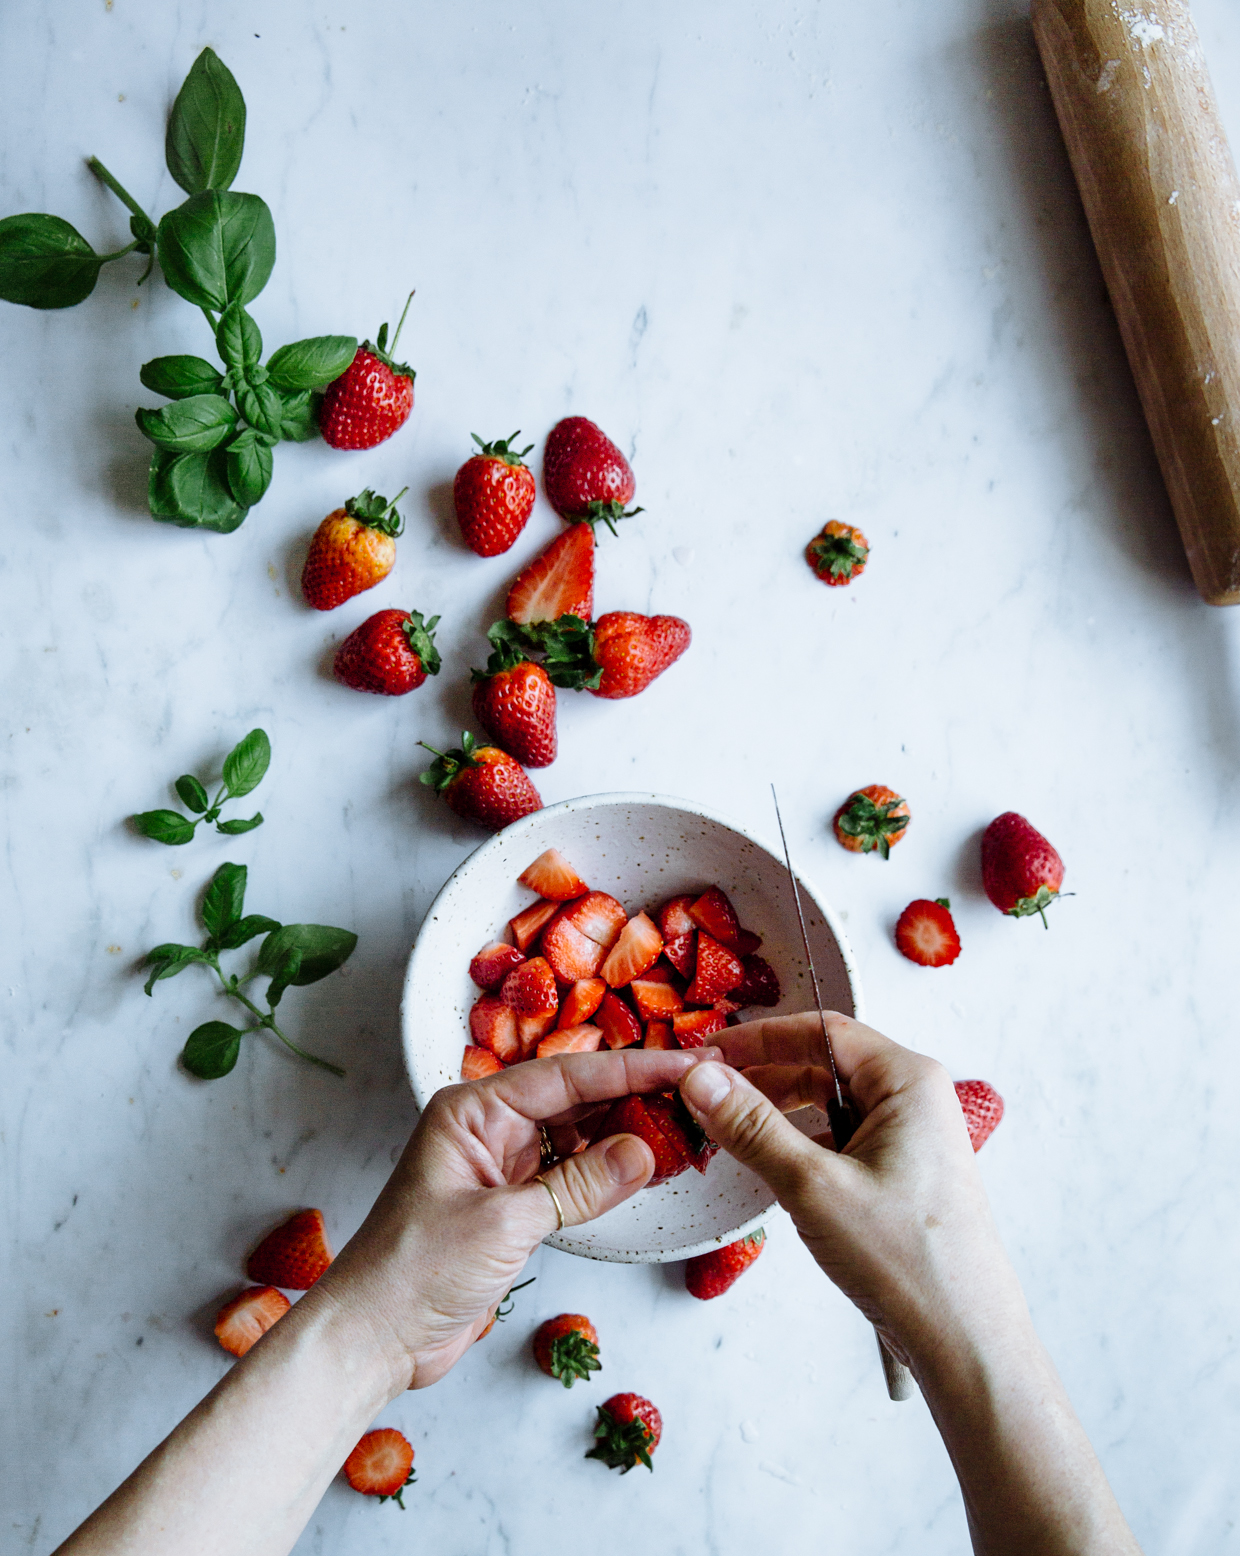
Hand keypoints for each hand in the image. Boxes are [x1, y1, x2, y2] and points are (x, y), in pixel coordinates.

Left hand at [313, 1046, 720, 1393]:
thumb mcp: (504, 1224)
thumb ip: (577, 1186)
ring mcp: (500, 1167)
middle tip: (697, 1095)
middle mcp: (487, 1128)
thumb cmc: (414, 1271)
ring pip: (576, 1135)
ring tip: (683, 1128)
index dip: (631, 1070)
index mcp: (473, 1110)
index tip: (686, 1065)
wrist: (372, 1338)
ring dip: (624, 1134)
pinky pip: (569, 1175)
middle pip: (574, 1098)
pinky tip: (644, 1170)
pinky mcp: (511, 1206)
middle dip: (633, 1096)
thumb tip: (644, 1151)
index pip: (566, 1075)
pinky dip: (606, 1173)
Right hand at [676, 1012, 1012, 1369]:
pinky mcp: (902, 1176)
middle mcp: (914, 1100)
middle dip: (763, 1078)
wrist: (964, 1340)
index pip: (822, 1031)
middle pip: (824, 1064)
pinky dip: (800, 1146)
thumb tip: (702, 1078)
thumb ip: (752, 1127)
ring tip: (728, 1133)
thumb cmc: (907, 1260)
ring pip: (830, 1105)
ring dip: (778, 1114)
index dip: (760, 1038)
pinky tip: (767, 1167)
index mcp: (907, 1080)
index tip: (709, 1054)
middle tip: (707, 1095)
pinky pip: (841, 1141)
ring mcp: (910, 1139)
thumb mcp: (813, 1186)